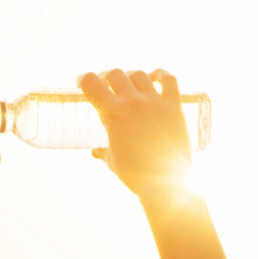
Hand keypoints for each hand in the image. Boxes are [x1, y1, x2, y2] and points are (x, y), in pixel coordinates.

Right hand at [77, 68, 192, 197]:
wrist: (165, 184)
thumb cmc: (135, 175)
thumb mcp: (113, 162)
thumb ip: (103, 153)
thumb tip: (95, 152)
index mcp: (112, 114)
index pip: (91, 83)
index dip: (84, 79)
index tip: (83, 82)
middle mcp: (132, 103)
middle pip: (115, 74)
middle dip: (107, 77)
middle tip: (106, 84)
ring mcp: (154, 103)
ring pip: (139, 75)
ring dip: (130, 76)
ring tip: (129, 84)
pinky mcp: (174, 107)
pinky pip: (169, 80)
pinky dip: (161, 74)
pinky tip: (155, 77)